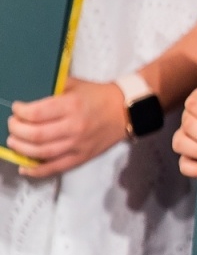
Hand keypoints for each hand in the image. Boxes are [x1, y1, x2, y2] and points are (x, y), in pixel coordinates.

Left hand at [6, 78, 127, 176]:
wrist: (126, 111)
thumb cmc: (98, 95)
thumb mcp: (75, 84)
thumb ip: (52, 88)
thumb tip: (28, 98)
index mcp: (72, 106)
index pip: (36, 113)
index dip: (20, 112)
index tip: (17, 109)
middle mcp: (74, 127)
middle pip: (36, 135)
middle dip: (17, 130)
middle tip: (13, 125)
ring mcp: (78, 145)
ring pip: (42, 153)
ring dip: (22, 149)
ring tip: (14, 142)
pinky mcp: (82, 157)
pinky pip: (56, 167)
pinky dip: (37, 170)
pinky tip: (25, 168)